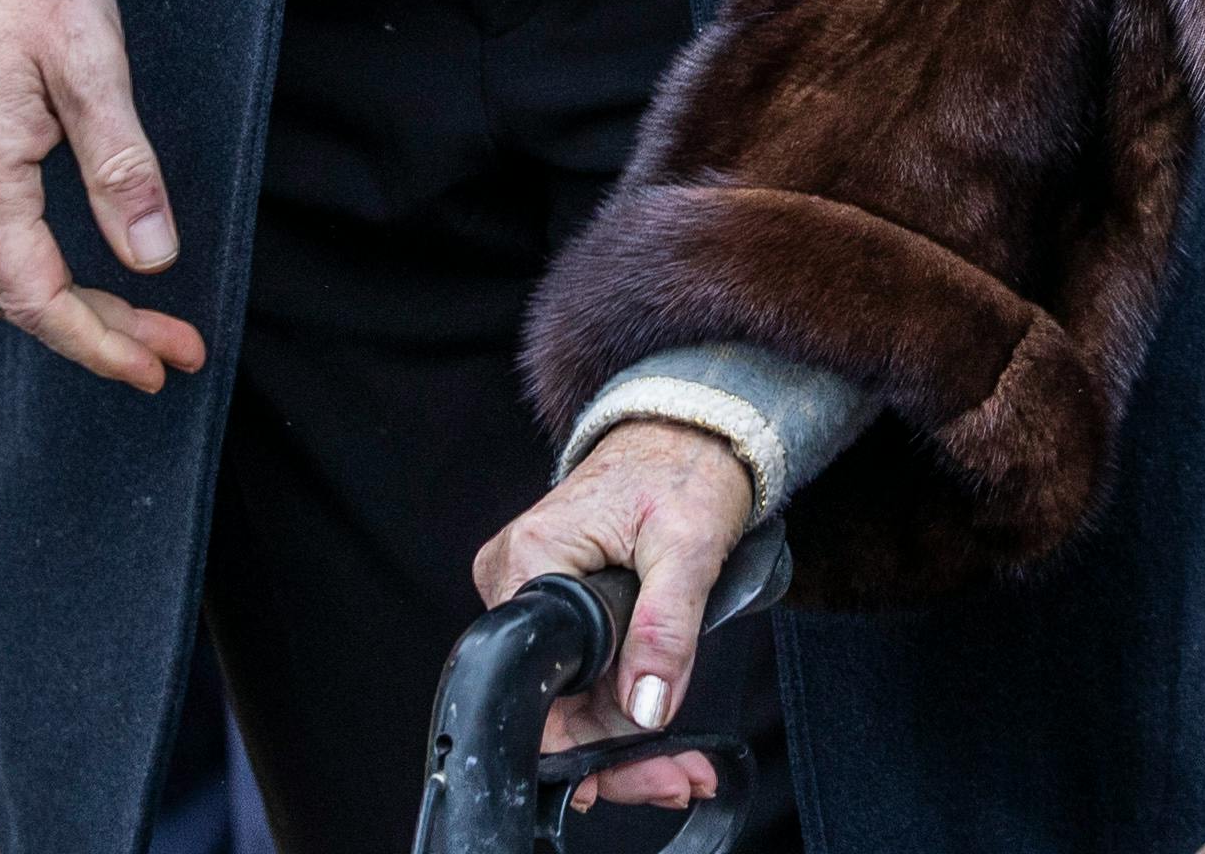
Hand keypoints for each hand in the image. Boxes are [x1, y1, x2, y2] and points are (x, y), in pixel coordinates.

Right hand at [0, 0, 204, 390]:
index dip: (102, 343)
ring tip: (137, 315)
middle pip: (13, 300)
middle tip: (172, 346)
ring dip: (62, 304)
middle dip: (95, 333)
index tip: (165, 362)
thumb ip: (122, 165)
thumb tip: (154, 259)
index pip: (37, 297)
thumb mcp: (93, 60)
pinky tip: (73, 259)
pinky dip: (27, 267)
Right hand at [475, 422, 754, 813]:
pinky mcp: (558, 599)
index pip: (540, 685)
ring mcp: (534, 590)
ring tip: (684, 766)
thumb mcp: (688, 546)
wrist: (688, 427)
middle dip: (617, 751)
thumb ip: (665, 629)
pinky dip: (618, 704)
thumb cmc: (685, 467)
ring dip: (622, 736)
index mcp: (531, 561)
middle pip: (551, 702)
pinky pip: (579, 671)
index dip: (591, 740)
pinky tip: (657, 728)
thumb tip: (646, 709)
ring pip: (567, 696)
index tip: (648, 771)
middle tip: (681, 778)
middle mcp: (516, 579)